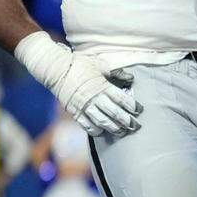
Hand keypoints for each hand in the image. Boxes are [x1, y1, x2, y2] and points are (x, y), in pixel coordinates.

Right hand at [14, 33, 141, 136]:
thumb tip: (131, 78)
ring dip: (113, 128)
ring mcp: (84, 107)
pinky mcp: (74, 112)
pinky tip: (101, 133)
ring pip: (101, 121)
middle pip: (114, 113)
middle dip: (126, 121)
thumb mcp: (100, 64)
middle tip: (135, 126)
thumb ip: (116, 73)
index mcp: (103, 86)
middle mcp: (95, 98)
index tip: (139, 110)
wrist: (56, 70)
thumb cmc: (79, 64)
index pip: (121, 99)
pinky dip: (94, 130)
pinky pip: (86, 125)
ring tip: (122, 132)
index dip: (132, 106)